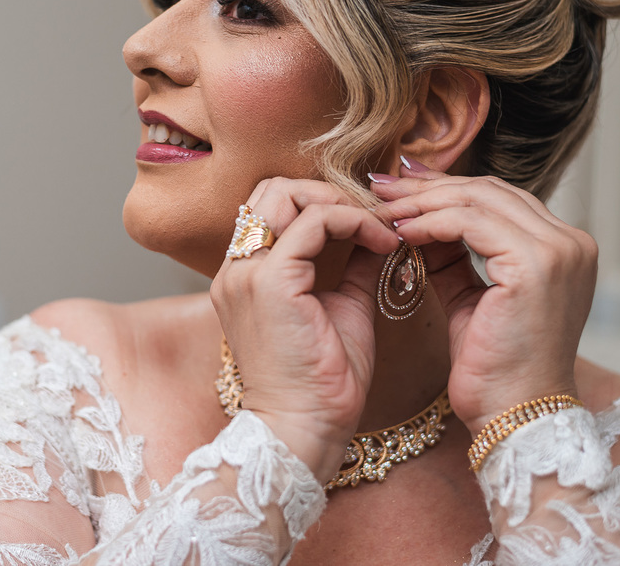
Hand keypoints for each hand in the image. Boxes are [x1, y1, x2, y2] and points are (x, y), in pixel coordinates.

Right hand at [210, 178, 399, 480]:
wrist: (305, 431)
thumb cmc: (322, 384)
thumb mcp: (341, 309)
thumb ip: (351, 267)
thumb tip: (378, 235)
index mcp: (245, 276)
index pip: (272, 206)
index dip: (321, 200)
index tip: (369, 220)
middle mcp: (236, 269)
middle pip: (272, 189)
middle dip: (328, 191)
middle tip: (374, 216)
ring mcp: (247, 273)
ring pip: (287, 194)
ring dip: (339, 201)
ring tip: (377, 225)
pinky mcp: (270, 281)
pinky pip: (314, 222)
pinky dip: (354, 221)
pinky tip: (382, 241)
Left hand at [371, 164, 596, 432]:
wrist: (515, 416)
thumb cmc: (494, 368)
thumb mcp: (471, 298)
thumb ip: (452, 256)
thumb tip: (416, 217)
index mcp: (565, 248)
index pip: (498, 198)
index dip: (446, 188)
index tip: (401, 186)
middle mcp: (572, 243)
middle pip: (489, 191)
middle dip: (429, 186)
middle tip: (382, 186)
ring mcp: (558, 251)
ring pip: (477, 200)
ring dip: (422, 201)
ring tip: (383, 207)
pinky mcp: (535, 265)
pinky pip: (469, 223)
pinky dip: (429, 222)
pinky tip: (400, 231)